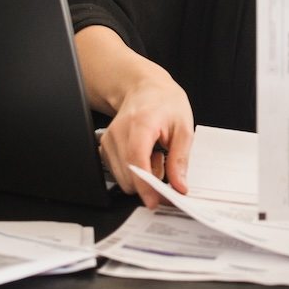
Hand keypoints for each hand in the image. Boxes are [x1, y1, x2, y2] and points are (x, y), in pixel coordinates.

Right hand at [97, 73, 193, 208]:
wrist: (145, 88)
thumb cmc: (165, 102)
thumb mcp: (183, 128)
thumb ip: (180, 159)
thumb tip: (179, 186)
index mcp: (140, 123)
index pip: (136, 161)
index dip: (145, 185)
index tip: (154, 201)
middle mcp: (119, 132)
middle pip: (128, 175)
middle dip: (149, 182)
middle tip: (165, 165)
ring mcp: (109, 140)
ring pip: (122, 178)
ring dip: (142, 176)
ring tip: (155, 155)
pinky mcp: (105, 147)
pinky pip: (118, 172)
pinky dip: (133, 172)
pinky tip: (144, 155)